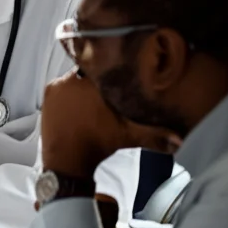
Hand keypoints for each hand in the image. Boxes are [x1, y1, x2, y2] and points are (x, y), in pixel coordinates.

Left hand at [41, 71, 181, 177]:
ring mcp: (55, 88)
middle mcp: (70, 80)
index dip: (116, 68)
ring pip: (75, 78)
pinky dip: (70, 92)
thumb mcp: (128, 136)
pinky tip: (80, 101)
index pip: (105, 65)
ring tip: (96, 95)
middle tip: (112, 86)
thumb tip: (181, 140)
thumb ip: (155, 134)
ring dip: (84, 85)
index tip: (124, 73)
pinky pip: (62, 87)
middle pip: (90, 71)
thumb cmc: (97, 145)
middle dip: (100, 78)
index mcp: (91, 83)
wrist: (66, 163)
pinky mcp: (47, 97)